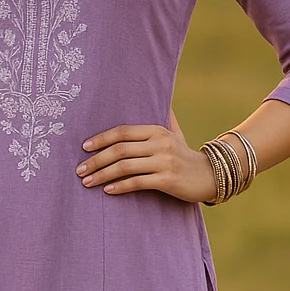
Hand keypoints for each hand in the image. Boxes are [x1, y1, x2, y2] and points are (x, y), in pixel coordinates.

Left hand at [75, 107, 216, 203]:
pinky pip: (138, 182)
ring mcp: (164, 161)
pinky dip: (120, 187)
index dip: (101, 139)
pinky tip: (107, 191)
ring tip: (87, 182)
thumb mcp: (175, 134)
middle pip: (120, 149)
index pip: (122, 131)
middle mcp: (160, 143)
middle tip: (79, 170)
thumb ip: (165, 118)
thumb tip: (160, 99)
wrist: (211, 176)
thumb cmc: (186, 156)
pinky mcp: (168, 180)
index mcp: (157, 130)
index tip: (84, 147)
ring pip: (125, 167)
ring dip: (102, 175)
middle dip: (96, 160)